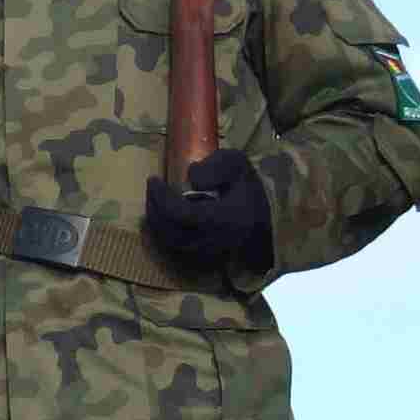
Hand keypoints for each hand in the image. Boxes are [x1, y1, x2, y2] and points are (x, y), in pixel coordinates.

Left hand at [143, 149, 273, 272]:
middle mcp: (214, 239)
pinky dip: (163, 231)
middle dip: (155, 208)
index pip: (181, 214)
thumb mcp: (236, 164)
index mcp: (224, 218)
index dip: (161, 197)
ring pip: (171, 242)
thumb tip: (191, 177)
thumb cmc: (248, 185)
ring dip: (156, 221)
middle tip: (151, 188)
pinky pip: (176, 247)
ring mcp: (209, 250)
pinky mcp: (206, 255)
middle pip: (171, 231)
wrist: (268, 213)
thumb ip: (215, 166)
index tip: (153, 179)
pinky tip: (162, 215)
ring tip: (154, 200)